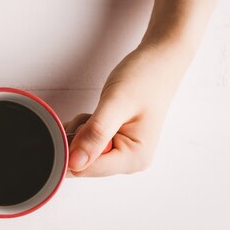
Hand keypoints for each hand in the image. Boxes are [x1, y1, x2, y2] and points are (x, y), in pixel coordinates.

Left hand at [65, 40, 190, 176]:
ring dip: (80, 130)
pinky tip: (98, 113)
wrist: (158, 61)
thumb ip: (95, 134)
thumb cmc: (144, 79)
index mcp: (134, 158)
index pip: (86, 169)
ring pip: (81, 151)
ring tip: (100, 111)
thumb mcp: (116, 103)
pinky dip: (84, 126)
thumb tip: (75, 163)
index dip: (70, 149)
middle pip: (82, 162)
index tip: (77, 125)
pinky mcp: (115, 142)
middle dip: (77, 137)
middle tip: (94, 115)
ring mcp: (122, 152)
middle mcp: (129, 161)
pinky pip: (85, 141)